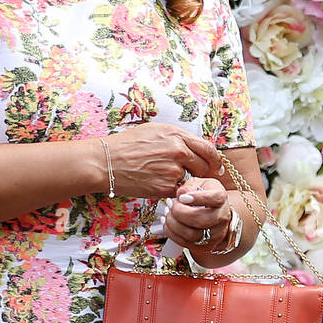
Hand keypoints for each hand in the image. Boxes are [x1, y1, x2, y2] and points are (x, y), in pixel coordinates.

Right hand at [104, 123, 225, 200]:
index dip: (215, 159)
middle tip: (197, 176)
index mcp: (176, 134)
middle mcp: (178, 151)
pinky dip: (173, 190)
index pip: (208, 148)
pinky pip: (178, 191)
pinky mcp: (165, 187)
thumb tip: (193, 147)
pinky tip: (158, 184)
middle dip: (203, 172)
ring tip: (167, 178)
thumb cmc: (127, 145)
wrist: (107, 162)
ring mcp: (173, 170)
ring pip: (191, 180)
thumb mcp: (154, 131)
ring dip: (185, 181)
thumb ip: (176, 137)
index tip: (216, 166)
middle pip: (204, 165)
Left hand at [162, 172, 232, 253]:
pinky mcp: (204, 246)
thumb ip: (190, 186)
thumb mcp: (200, 184)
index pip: (215, 199)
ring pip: (192, 235)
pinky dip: (171, 232)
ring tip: (167, 212)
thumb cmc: (205, 195)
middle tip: (171, 204)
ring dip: (173, 223)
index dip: (198, 198)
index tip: (182, 197)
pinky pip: (185, 243)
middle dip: (180, 212)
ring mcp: (214, 235)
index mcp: (221, 199)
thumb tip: (181, 193)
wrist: (215, 212)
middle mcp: (221, 218)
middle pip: (201, 220)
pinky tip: (167, 222)